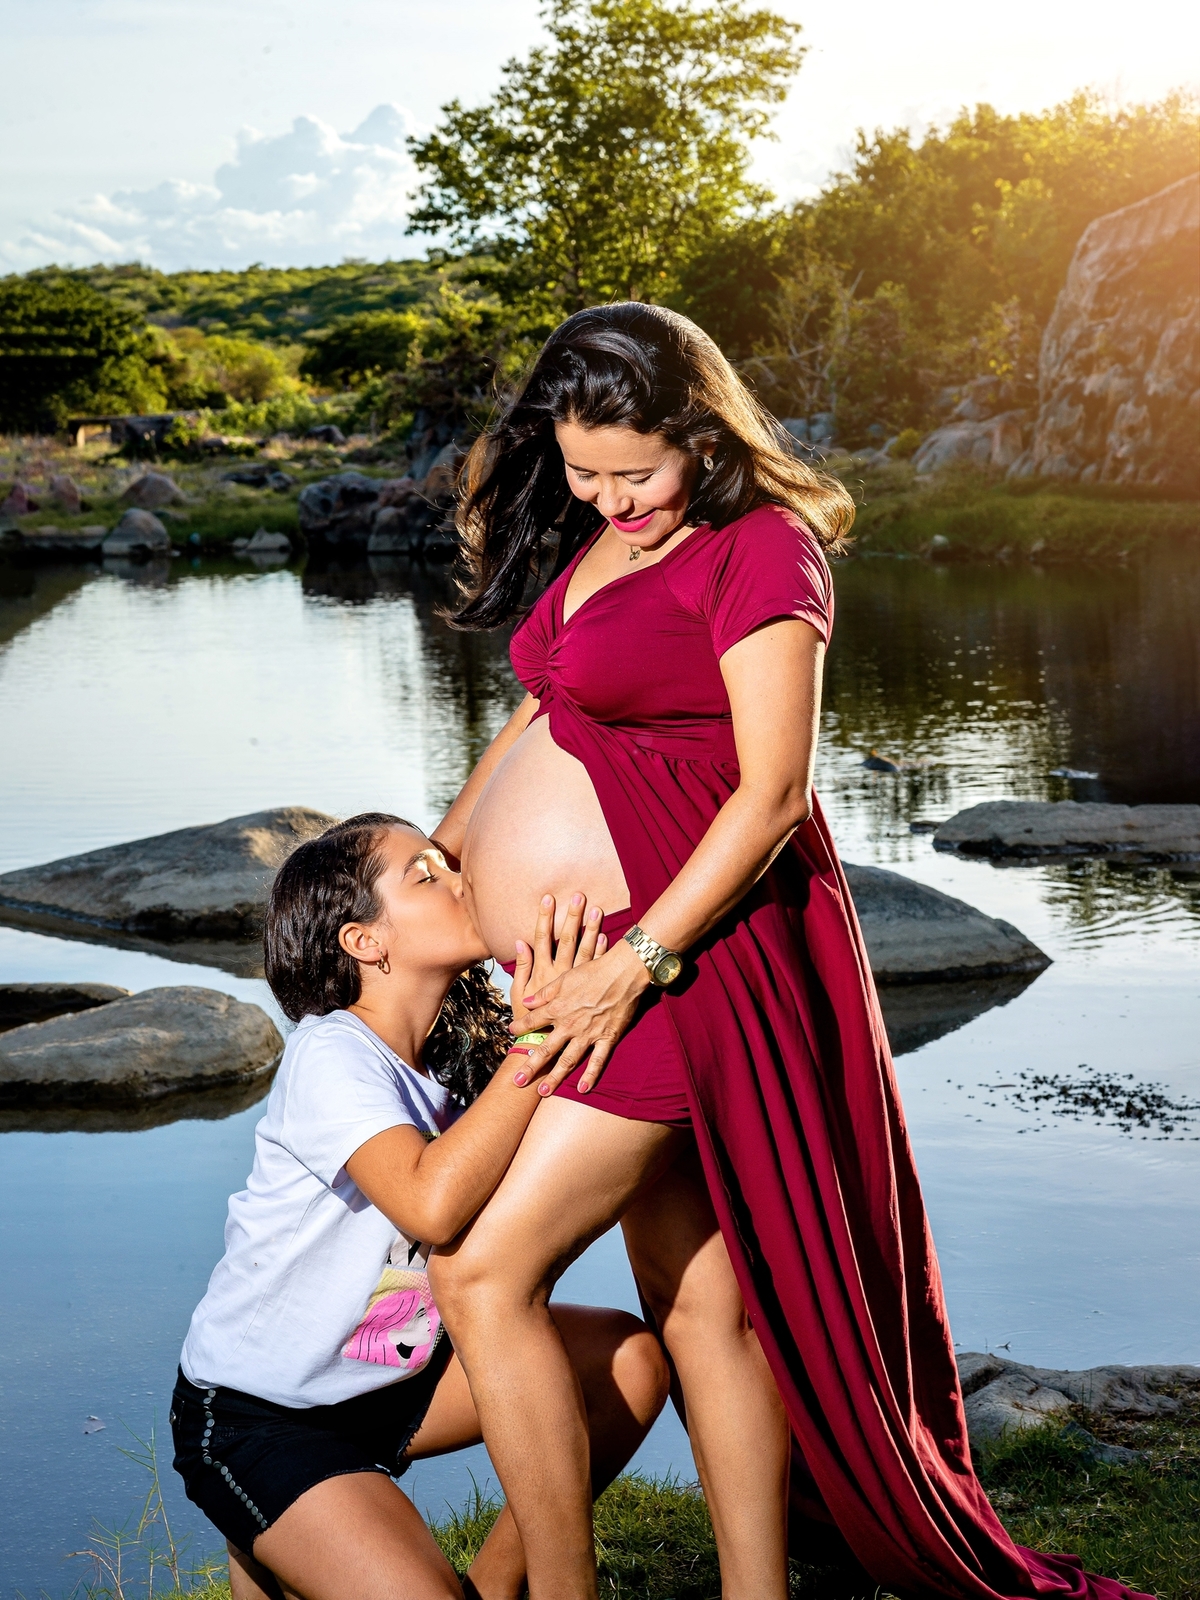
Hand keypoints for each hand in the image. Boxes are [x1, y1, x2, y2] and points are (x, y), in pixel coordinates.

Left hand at [508, 892, 605, 1087]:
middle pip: (546, 1049)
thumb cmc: (593, 971)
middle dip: (531, 1066)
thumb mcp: (564, 978)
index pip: (533, 1021)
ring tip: (543, 1092)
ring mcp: (588, 1034)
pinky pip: (598, 1060)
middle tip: (517, 1082)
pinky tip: (583, 1089)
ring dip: (555, 1077)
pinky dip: (591, 1075)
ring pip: (568, 1060)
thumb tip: (526, 1001)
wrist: (622, 972)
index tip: (511, 1033)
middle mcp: (569, 1025)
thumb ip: (544, 993)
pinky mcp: (607, 1038)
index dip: (520, 1027)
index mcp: (558, 1008)